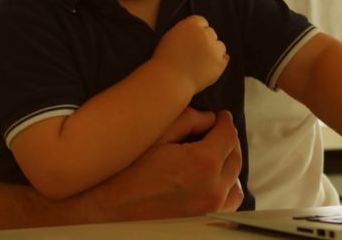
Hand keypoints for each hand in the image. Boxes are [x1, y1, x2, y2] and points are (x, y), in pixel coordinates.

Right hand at [83, 110, 243, 217]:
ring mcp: (210, 211)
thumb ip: (188, 120)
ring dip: (228, 168)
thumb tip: (209, 118)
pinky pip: (227, 206)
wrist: (106, 210)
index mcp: (203, 163)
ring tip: (215, 158)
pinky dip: (224, 191)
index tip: (221, 118)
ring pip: (235, 184)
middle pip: (235, 158)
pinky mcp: (203, 224)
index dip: (225, 122)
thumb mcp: (155, 135)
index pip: (229, 135)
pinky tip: (211, 183)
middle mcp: (213, 189)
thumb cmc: (126, 172)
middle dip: (228, 142)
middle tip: (217, 133)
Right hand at [153, 15, 227, 93]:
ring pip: (220, 46)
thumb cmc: (166, 60)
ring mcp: (214, 48)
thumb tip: (200, 30)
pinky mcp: (220, 63)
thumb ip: (186, 30)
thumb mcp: (172, 36)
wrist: (169, 80)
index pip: (201, 22)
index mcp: (191, 25)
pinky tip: (207, 67)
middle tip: (194, 54)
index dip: (197, 31)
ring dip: (213, 52)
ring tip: (199, 63)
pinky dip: (218, 62)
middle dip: (205, 41)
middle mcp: (205, 34)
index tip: (192, 40)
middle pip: (211, 33)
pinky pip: (224, 58)